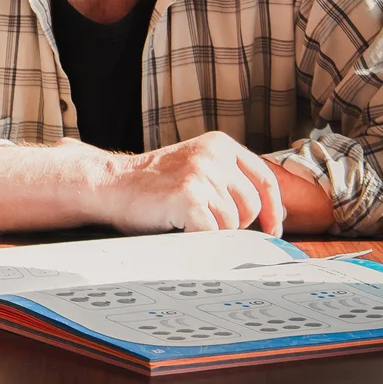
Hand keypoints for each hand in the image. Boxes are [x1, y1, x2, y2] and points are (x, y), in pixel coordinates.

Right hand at [93, 131, 285, 236]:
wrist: (109, 183)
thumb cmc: (149, 183)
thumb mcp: (194, 167)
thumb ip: (226, 179)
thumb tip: (267, 215)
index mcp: (219, 144)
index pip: (264, 179)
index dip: (273, 209)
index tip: (272, 228)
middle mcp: (213, 155)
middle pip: (251, 206)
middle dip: (235, 224)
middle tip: (205, 223)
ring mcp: (201, 175)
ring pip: (231, 223)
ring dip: (211, 231)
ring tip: (183, 219)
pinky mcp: (189, 197)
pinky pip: (212, 233)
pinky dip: (198, 239)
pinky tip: (178, 226)